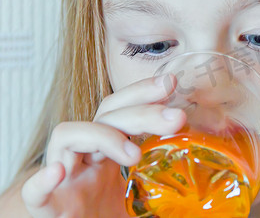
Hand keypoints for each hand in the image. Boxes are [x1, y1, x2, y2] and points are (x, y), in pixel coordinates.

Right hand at [21, 75, 185, 217]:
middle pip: (105, 116)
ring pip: (69, 135)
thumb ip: (162, 191)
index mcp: (107, 152)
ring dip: (103, 137)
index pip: (122, 111)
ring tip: (134, 155)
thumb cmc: (103, 214)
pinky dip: (42, 181)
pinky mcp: (45, 205)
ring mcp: (64, 176)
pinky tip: (58, 173)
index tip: (171, 84)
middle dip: (141, 111)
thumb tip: (196, 193)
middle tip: (175, 117)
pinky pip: (34, 190)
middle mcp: (85, 156)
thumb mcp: (138, 198)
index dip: (143, 94)